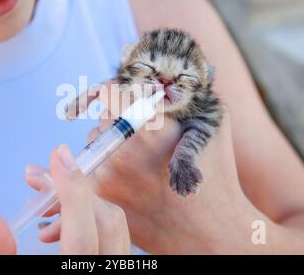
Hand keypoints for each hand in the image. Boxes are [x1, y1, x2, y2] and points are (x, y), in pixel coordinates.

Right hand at [0, 145, 130, 254]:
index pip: (82, 233)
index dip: (72, 190)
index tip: (58, 155)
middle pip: (105, 220)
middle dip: (72, 192)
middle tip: (36, 181)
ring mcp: (115, 271)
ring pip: (112, 224)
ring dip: (79, 205)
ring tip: (43, 212)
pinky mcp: (115, 264)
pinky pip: (111, 234)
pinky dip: (88, 219)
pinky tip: (58, 229)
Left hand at [89, 85, 254, 253]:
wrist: (210, 232)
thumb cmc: (216, 175)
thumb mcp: (211, 123)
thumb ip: (189, 90)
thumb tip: (168, 71)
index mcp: (146, 126)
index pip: (108, 92)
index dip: (118, 91)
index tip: (125, 96)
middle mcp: (119, 150)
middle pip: (102, 118)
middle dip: (118, 119)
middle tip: (140, 135)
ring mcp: (105, 176)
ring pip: (94, 143)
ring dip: (110, 144)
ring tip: (139, 161)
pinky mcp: (99, 197)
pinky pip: (88, 168)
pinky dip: (100, 166)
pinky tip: (122, 176)